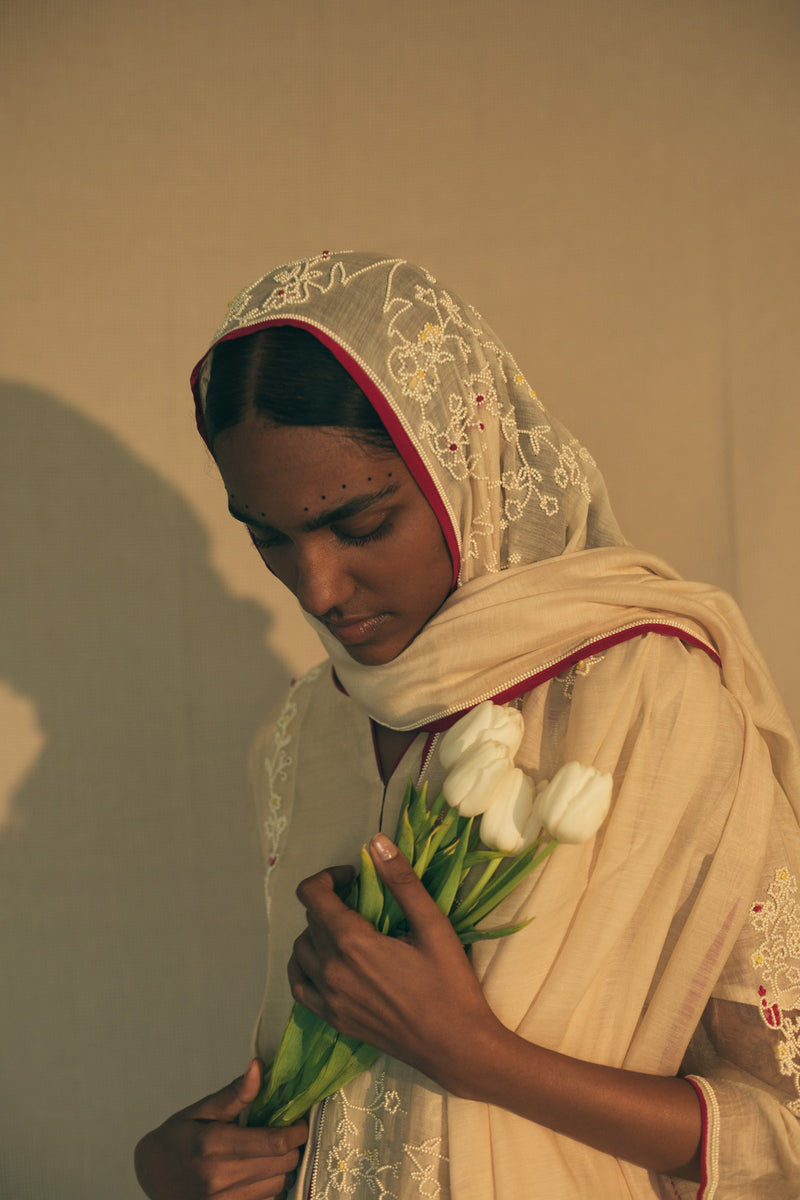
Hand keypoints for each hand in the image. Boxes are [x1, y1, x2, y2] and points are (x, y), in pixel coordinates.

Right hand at [134, 1059, 307, 1198]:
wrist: (153, 1174)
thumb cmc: (178, 1136)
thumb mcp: (203, 1109)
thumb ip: (235, 1093)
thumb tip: (259, 1067)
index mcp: (214, 1145)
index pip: (275, 1142)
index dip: (296, 1130)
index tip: (298, 1120)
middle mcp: (220, 1178)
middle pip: (283, 1163)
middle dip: (292, 1146)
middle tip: (285, 1132)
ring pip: (280, 1184)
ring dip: (283, 1167)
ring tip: (271, 1151)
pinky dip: (271, 1186)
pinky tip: (260, 1172)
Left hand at [287, 834, 502, 1093]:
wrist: (456, 1046)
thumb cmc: (449, 984)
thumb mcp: (433, 925)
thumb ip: (401, 881)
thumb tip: (375, 842)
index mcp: (352, 943)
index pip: (312, 896)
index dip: (328, 877)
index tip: (354, 878)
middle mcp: (331, 970)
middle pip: (309, 920)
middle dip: (331, 901)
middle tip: (363, 901)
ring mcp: (329, 999)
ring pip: (301, 950)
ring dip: (317, 932)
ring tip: (349, 930)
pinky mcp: (335, 1020)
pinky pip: (300, 986)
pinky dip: (306, 966)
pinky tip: (330, 962)